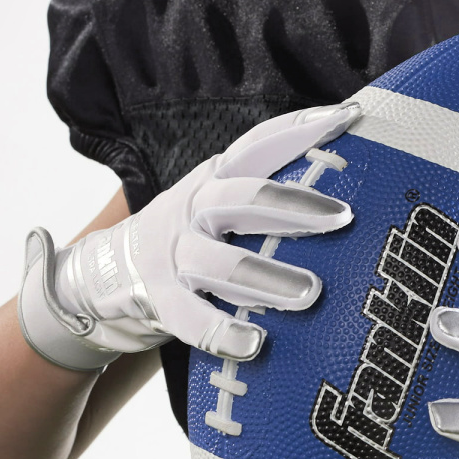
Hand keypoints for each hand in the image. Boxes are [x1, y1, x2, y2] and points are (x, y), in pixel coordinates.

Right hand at [18, 100, 360, 370]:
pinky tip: (254, 343)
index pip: (260, 144)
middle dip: (295, 205)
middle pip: (245, 197)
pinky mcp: (158, 298)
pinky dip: (222, 331)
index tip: (349, 116)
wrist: (105, 275)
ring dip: (268, 277)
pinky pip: (190, 317)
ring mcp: (175, 253)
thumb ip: (269, 198)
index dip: (300, 128)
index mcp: (218, 179)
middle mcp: (196, 208)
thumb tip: (353, 197)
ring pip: (222, 262)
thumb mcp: (222, 204)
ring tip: (310, 293)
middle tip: (343, 217)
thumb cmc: (193, 237)